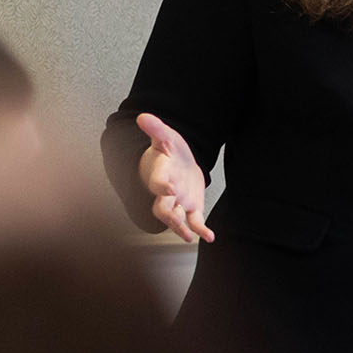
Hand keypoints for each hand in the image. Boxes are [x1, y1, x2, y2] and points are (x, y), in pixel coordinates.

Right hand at [135, 112, 213, 242]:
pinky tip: (209, 237)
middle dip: (167, 214)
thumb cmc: (169, 153)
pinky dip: (201, 230)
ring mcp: (178, 203)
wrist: (176, 165)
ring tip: (187, 236)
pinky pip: (194, 222)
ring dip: (180, 227)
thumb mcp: (166, 138)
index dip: (162, 186)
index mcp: (161, 174)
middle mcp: (166, 192)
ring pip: (175, 218)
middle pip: (162, 208)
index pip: (158, 181)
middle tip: (174, 220)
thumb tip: (142, 116)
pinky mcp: (191, 209)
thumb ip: (156, 129)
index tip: (167, 188)